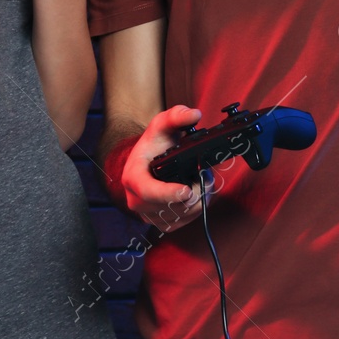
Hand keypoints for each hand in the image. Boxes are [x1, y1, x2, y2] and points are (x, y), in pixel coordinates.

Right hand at [121, 105, 205, 231]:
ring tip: (201, 181)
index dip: (169, 193)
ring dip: (199, 199)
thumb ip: (176, 116)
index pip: (149, 192)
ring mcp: (149, 216)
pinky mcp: (162, 223)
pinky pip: (185, 221)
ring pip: (182, 215)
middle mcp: (138, 202)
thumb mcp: (161, 125)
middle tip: (205, 176)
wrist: (145, 164)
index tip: (187, 190)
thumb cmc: (152, 146)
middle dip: (195, 191)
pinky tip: (197, 192)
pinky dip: (196, 208)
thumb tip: (194, 114)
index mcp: (133, 179)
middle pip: (172, 206)